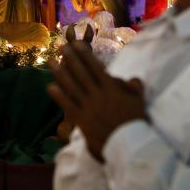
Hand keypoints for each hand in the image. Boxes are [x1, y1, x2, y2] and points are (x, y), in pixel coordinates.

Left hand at [47, 42, 146, 160]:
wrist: (128, 145)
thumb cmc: (136, 122)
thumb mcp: (139, 101)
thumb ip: (135, 87)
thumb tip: (132, 79)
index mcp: (111, 88)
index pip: (95, 68)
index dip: (85, 55)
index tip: (77, 45)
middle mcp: (97, 94)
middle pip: (81, 73)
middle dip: (70, 58)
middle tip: (61, 47)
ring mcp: (88, 107)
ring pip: (71, 86)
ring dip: (60, 73)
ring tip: (51, 62)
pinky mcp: (82, 120)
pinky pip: (68, 105)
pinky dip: (59, 96)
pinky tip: (50, 87)